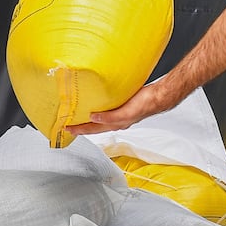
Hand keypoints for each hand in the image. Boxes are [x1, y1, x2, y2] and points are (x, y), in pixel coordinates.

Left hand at [65, 79, 182, 135]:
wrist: (158, 96)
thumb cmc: (145, 104)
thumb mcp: (126, 112)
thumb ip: (110, 117)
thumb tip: (94, 118)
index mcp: (115, 124)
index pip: (93, 129)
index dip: (80, 130)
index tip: (67, 129)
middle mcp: (116, 121)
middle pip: (94, 127)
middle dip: (81, 128)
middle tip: (69, 127)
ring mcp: (119, 114)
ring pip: (100, 120)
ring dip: (89, 120)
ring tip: (79, 119)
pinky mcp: (122, 105)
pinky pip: (106, 111)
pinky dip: (98, 111)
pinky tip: (96, 107)